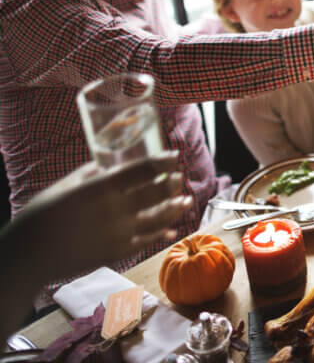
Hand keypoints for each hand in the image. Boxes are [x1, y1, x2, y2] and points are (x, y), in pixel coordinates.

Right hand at [20, 153, 190, 277]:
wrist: (26, 258)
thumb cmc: (39, 218)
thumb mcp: (63, 187)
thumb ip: (88, 175)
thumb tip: (106, 168)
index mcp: (101, 188)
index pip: (141, 170)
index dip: (162, 162)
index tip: (174, 156)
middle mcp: (114, 209)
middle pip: (156, 193)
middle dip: (172, 184)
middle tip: (179, 177)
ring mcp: (118, 233)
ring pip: (157, 218)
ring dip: (175, 209)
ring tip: (186, 201)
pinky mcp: (116, 253)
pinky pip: (146, 241)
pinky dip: (161, 234)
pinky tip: (171, 230)